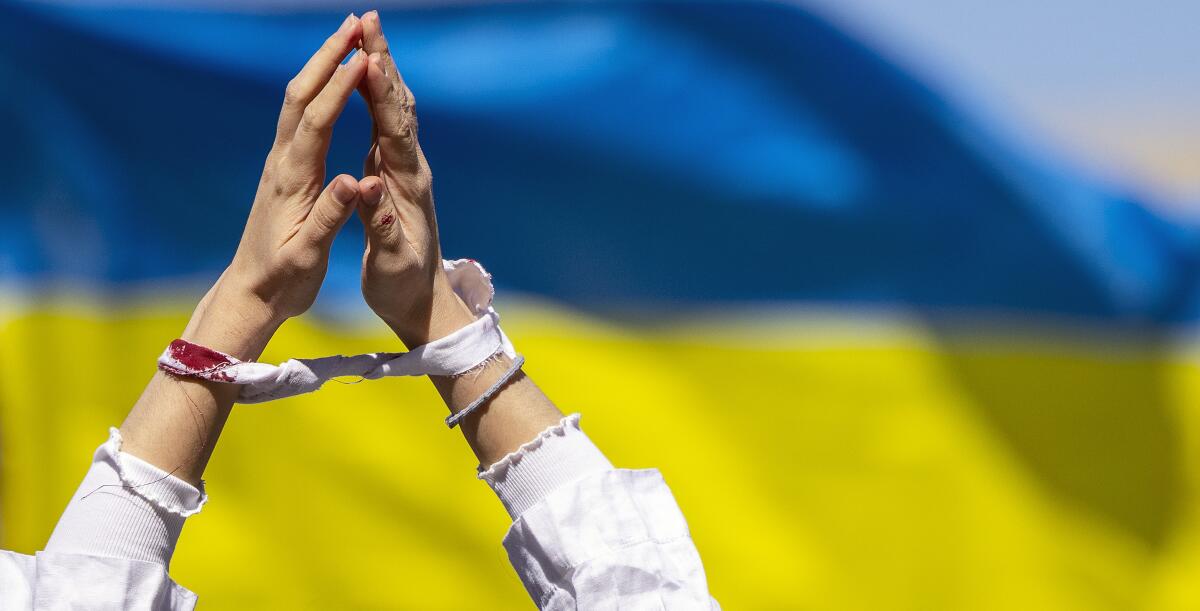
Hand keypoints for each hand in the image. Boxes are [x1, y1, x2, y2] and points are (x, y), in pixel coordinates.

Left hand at [219, 14, 367, 327]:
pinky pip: (301, 118)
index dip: (340, 86)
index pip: (318, 121)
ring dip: (321, 66)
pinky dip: (318, 90)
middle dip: (327, 57)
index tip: (365, 57)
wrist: (251, 293)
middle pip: (301, 96)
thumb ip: (331, 215)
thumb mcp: (309, 254)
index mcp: (292, 180)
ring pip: (298, 102)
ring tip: (347, 39)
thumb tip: (353, 180)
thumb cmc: (284, 279)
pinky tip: (332, 82)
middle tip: (354, 23)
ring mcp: (280, 164)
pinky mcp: (283, 171)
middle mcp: (282, 163)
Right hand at [355, 11, 473, 346]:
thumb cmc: (402, 286)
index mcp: (407, 186)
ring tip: (366, 32)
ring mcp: (403, 168)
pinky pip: (383, 123)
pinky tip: (363, 74)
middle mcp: (410, 169)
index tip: (369, 57)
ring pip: (393, 108)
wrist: (421, 300)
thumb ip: (380, 227)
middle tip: (369, 19)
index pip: (394, 130)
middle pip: (397, 105)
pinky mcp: (392, 172)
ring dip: (381, 69)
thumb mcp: (390, 262)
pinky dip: (374, 93)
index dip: (381, 93)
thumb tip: (370, 191)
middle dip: (383, 61)